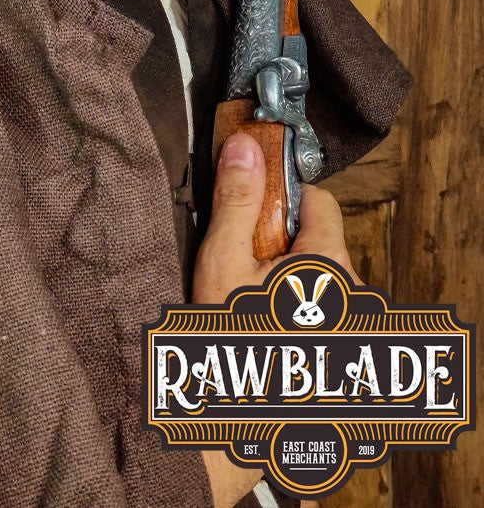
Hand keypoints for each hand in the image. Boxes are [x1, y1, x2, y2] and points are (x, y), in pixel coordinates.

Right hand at [191, 133, 356, 503]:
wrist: (239, 425)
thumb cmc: (232, 348)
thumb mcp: (224, 261)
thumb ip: (237, 200)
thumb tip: (245, 148)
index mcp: (326, 264)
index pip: (318, 198)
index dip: (281, 195)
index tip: (254, 207)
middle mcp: (348, 294)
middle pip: (317, 239)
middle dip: (280, 242)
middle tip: (242, 264)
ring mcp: (348, 327)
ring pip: (317, 278)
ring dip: (286, 278)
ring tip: (247, 302)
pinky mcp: (342, 353)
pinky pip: (320, 311)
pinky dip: (295, 310)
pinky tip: (262, 328)